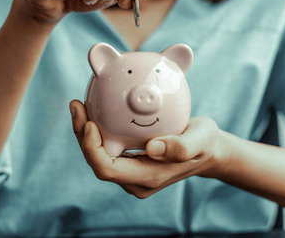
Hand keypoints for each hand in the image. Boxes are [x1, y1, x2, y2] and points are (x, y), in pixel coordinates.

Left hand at [70, 99, 226, 198]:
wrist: (208, 150)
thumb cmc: (205, 143)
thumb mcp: (201, 140)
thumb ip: (181, 146)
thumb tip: (152, 148)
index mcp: (148, 178)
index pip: (107, 169)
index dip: (91, 149)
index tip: (89, 122)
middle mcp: (135, 179)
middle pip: (97, 162)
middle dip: (82, 136)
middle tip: (77, 105)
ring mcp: (132, 172)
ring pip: (99, 155)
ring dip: (85, 132)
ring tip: (79, 104)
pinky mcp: (131, 161)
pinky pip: (107, 147)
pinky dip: (98, 129)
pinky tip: (95, 108)